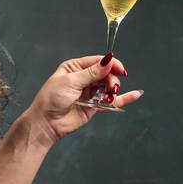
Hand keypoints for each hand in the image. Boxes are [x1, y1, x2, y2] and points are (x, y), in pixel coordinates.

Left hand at [25, 53, 142, 143]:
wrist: (46, 123)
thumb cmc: (51, 99)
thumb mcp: (71, 81)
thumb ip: (92, 73)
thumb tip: (108, 61)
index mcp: (75, 67)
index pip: (98, 61)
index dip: (111, 64)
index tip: (120, 69)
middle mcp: (84, 78)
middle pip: (106, 74)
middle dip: (112, 79)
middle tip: (112, 88)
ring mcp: (90, 92)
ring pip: (109, 86)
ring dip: (113, 90)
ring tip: (109, 97)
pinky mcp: (94, 106)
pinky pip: (111, 100)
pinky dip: (124, 98)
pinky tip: (135, 94)